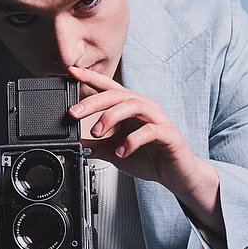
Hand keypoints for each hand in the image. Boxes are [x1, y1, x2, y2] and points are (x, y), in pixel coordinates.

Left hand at [67, 66, 219, 229]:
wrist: (177, 176)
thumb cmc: (150, 158)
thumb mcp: (115, 151)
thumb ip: (97, 144)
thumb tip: (75, 141)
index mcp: (131, 108)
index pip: (109, 88)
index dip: (90, 78)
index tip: (71, 72)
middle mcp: (145, 108)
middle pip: (117, 94)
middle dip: (93, 101)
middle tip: (73, 113)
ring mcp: (158, 119)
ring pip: (133, 105)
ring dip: (111, 117)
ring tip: (98, 133)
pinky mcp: (169, 135)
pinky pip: (150, 130)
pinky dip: (133, 140)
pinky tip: (122, 151)